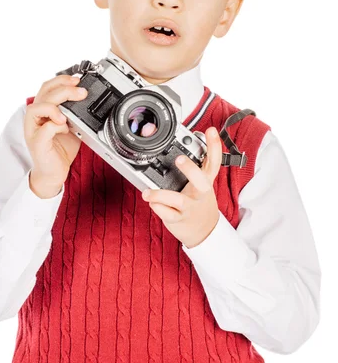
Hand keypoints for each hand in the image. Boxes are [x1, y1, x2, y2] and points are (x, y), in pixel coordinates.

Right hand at [24, 74, 87, 190]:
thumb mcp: (71, 125)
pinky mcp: (37, 143)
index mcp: (43, 110)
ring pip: (38, 107)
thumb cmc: (60, 148)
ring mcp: (34, 129)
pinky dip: (56, 126)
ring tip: (68, 114)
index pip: (47, 87)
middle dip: (65, 89)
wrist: (54, 171)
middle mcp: (35, 117)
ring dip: (55, 106)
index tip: (77, 79)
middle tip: (81, 92)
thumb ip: (74, 112)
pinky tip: (65, 129)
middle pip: (45, 93)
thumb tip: (86, 97)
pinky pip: (44, 129)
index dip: (61, 80)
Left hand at [141, 127, 222, 247]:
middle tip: (178, 159)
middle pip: (201, 180)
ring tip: (147, 192)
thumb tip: (188, 141)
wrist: (205, 232)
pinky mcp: (180, 219)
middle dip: (190, 169)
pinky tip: (151, 202)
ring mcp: (190, 207)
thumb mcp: (203, 185)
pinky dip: (158, 208)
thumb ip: (197, 167)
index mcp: (205, 182)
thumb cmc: (199, 203)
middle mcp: (200, 194)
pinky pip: (168, 214)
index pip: (214, 162)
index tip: (211, 130)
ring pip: (178, 201)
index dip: (214, 146)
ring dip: (161, 195)